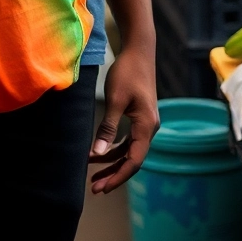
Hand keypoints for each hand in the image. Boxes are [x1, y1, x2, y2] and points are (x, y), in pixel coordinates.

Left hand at [88, 43, 158, 193]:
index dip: (117, 177)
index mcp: (146, 126)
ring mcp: (145, 124)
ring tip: (92, 175)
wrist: (139, 52)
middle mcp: (149, 128)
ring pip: (129, 152)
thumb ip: (107, 128)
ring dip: (112, 163)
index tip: (101, 188)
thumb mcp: (115, 100)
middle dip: (113, 175)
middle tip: (94, 189)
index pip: (133, 161)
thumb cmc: (127, 72)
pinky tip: (98, 154)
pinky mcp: (139, 118)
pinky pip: (127, 141)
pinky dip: (113, 149)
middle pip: (132, 160)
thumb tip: (98, 154)